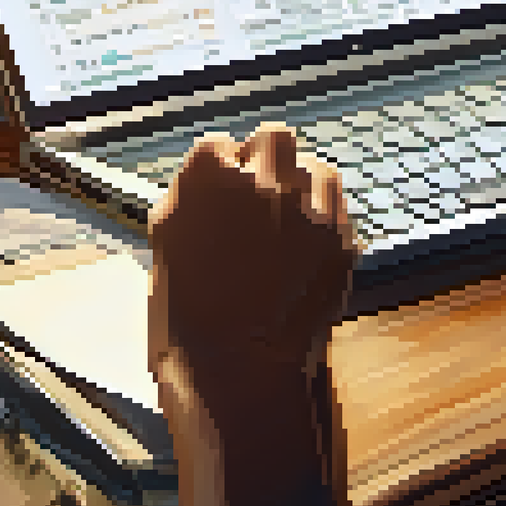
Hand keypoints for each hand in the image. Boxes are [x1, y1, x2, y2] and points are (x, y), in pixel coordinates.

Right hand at [148, 123, 358, 373]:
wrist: (239, 367)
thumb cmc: (186, 312)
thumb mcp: (165, 243)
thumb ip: (189, 199)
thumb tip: (208, 180)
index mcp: (207, 177)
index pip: (216, 145)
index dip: (218, 170)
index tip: (218, 194)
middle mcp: (261, 179)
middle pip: (274, 138)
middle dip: (266, 161)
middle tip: (258, 197)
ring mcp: (307, 207)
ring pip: (315, 167)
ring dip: (301, 185)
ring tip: (289, 219)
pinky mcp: (340, 237)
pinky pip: (337, 206)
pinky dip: (324, 217)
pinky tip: (306, 244)